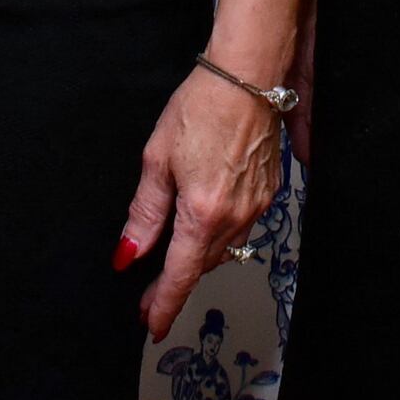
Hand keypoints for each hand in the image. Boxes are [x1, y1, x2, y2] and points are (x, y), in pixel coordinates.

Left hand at [115, 66, 283, 340]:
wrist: (248, 75)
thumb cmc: (201, 106)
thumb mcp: (157, 159)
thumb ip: (145, 213)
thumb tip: (129, 254)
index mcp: (202, 212)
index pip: (181, 275)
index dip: (165, 305)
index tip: (151, 325)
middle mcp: (235, 216)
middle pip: (202, 265)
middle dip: (177, 282)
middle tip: (150, 295)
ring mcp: (257, 206)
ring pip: (223, 248)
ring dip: (198, 258)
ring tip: (174, 261)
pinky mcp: (270, 192)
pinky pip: (242, 227)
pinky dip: (219, 234)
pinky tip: (204, 224)